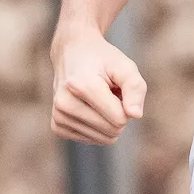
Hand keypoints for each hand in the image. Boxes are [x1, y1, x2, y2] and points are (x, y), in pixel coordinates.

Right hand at [51, 24, 147, 143]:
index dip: (127, 105)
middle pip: (112, 131)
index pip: (120, 119)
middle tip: (108, 93)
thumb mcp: (125, 66)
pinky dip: (96, 126)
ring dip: (108, 120)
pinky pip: (92, 140)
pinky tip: (88, 107)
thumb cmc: (103, 61)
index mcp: (81, 87)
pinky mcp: (57, 127)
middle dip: (118, 113)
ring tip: (98, 99)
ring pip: (103, 139)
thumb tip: (135, 115)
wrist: (72, 53)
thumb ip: (135, 88)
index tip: (117, 88)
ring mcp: (58, 117)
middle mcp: (65, 103)